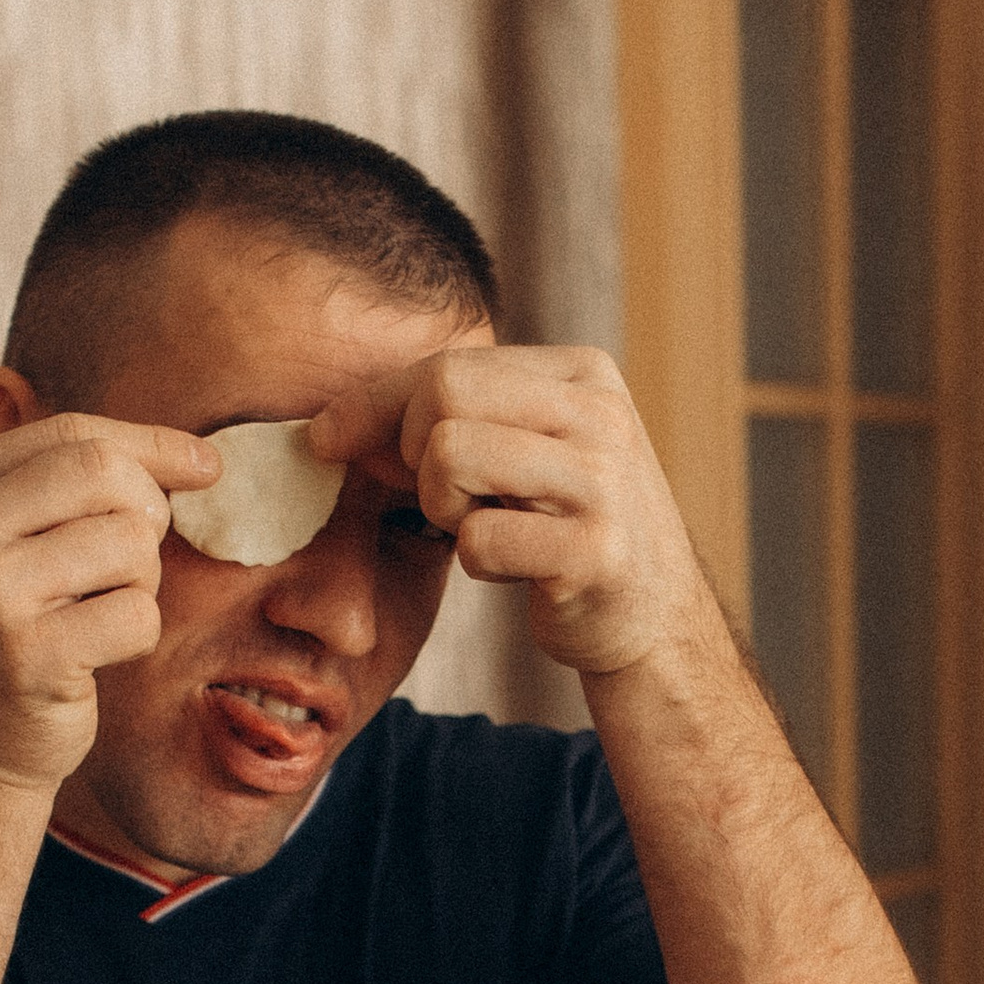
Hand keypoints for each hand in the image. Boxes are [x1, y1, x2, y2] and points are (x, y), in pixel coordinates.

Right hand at [0, 412, 219, 794]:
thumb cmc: (11, 637)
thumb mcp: (14, 544)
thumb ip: (77, 487)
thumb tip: (203, 458)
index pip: (71, 434)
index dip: (150, 446)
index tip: (207, 468)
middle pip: (105, 474)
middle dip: (146, 516)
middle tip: (129, 569)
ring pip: (130, 543)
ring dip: (140, 583)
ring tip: (96, 616)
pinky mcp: (26, 654)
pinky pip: (137, 614)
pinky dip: (136, 637)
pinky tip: (95, 657)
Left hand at [307, 346, 717, 682]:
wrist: (655, 620)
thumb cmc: (565, 530)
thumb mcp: (527, 450)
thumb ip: (457, 418)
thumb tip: (331, 426)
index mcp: (583, 374)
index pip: (449, 364)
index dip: (375, 404)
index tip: (328, 438)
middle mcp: (600, 414)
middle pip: (442, 396)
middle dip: (413, 454)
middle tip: (445, 500)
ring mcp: (603, 482)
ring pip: (450, 455)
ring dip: (442, 507)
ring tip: (481, 527)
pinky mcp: (596, 553)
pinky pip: (479, 541)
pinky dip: (479, 563)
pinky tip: (516, 567)